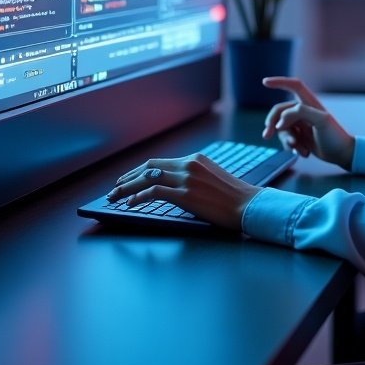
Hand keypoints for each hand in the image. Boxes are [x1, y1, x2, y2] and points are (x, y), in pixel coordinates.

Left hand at [106, 153, 260, 228]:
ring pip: (148, 179)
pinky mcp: (186, 195)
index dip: (139, 171)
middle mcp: (189, 165)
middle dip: (128, 179)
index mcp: (195, 159)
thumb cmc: (234, 197)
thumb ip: (194, 177)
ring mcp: (187, 179)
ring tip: (115, 198)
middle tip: (115, 189)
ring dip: (127, 189)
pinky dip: (139, 198)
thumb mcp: (213, 178)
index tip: (127, 180)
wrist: (249, 205)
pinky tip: (132, 204)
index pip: (159, 162)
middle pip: (149, 167)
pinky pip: (155, 193)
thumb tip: (175, 186)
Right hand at [261, 77, 355, 169]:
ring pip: (282, 127)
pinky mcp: (300, 136)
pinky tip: (303, 153)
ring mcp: (301, 124)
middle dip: (272, 122)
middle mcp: (303, 111)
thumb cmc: (335, 135)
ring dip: (287, 140)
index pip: (294, 86)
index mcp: (310, 103)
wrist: (342, 154)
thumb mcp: (321, 120)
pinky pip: (287, 139)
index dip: (279, 82)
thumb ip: (300, 113)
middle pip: (280, 110)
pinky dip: (291, 147)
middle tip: (267, 135)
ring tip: (299, 148)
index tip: (265, 82)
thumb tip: (280, 120)